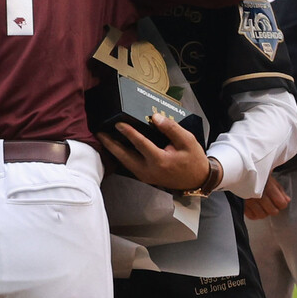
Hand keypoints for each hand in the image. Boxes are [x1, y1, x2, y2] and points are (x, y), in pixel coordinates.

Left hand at [97, 113, 213, 191]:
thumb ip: (171, 128)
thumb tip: (155, 117)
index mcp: (160, 160)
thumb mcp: (187, 140)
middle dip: (110, 144)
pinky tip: (115, 146)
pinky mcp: (144, 177)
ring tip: (103, 137)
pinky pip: (128, 165)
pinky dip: (120, 155)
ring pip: (124, 162)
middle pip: (124, 156)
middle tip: (99, 132)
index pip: (140, 143)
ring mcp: (145, 175)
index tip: (118, 123)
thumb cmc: (193, 159)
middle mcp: (149, 170)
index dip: (128, 132)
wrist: (197, 180)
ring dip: (113, 150)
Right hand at [244, 176, 290, 219]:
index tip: (279, 201)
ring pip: (262, 215)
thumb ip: (280, 190)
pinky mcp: (242, 204)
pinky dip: (254, 214)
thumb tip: (287, 200)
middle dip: (273, 209)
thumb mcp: (270, 178)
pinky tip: (255, 208)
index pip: (281, 203)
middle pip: (273, 211)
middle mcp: (259, 195)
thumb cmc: (256, 175)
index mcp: (268, 186)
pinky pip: (251, 216)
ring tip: (263, 207)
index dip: (282, 203)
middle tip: (271, 204)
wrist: (239, 172)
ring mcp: (250, 200)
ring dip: (264, 212)